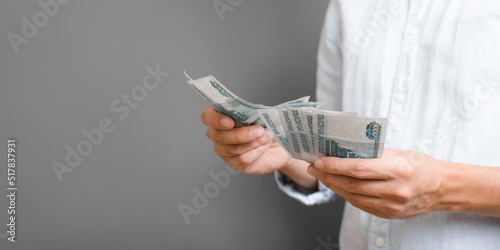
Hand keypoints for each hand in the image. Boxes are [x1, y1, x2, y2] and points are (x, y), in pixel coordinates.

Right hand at [201, 108, 291, 174]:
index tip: (230, 122)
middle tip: (259, 130)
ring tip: (267, 135)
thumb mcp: (259, 114)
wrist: (279, 141)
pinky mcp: (236, 164)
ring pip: (233, 149)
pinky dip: (258, 151)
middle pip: (220, 137)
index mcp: (220, 117)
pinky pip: (244, 159)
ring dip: (254, 142)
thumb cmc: (265, 123)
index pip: (207, 117)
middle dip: (241, 134)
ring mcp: (224, 151)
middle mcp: (217, 135)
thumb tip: (252, 116)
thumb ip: (251, 114)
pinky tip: (265, 146)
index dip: (215, 120)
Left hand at [307, 149, 443, 218]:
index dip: (336, 165)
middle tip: (314, 167)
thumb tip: (343, 150)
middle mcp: (396, 191)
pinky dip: (346, 195)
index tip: (320, 160)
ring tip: (322, 175)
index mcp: (399, 170)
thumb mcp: (399, 153)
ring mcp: (392, 206)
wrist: (442, 188)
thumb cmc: (419, 165)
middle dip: (329, 175)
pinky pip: (361, 205)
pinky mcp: (389, 215)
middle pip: (353, 184)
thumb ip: (373, 154)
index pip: (359, 169)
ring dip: (334, 186)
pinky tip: (337, 186)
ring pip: (354, 196)